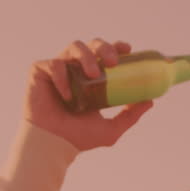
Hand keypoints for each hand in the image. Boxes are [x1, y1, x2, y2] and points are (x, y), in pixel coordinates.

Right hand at [24, 38, 152, 150]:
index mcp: (91, 78)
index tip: (127, 49)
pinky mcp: (39, 72)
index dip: (115, 47)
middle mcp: (75, 70)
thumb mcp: (111, 128)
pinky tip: (67, 95)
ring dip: (86, 57)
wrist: (53, 145)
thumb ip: (130, 115)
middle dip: (104, 47)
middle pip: (91, 45)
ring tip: (92, 74)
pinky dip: (62, 77)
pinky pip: (53, 64)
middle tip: (113, 61)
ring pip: (74, 47)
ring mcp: (58, 69)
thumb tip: (150, 101)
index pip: (104, 54)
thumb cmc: (78, 137)